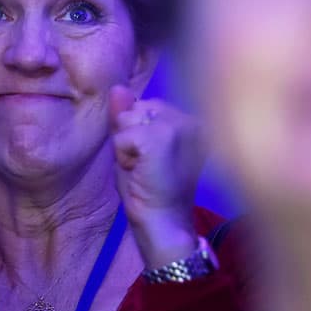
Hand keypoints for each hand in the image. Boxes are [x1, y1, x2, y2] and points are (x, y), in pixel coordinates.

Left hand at [109, 85, 205, 268]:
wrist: (164, 223)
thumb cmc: (152, 190)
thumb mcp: (137, 147)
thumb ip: (129, 116)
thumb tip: (118, 87)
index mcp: (192, 121)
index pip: (146, 106)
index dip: (139, 134)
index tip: (153, 161)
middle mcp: (190, 117)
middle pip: (136, 108)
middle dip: (131, 136)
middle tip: (146, 166)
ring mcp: (178, 125)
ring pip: (127, 119)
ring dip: (125, 145)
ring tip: (143, 168)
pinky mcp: (161, 136)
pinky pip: (122, 135)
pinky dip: (122, 155)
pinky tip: (139, 171)